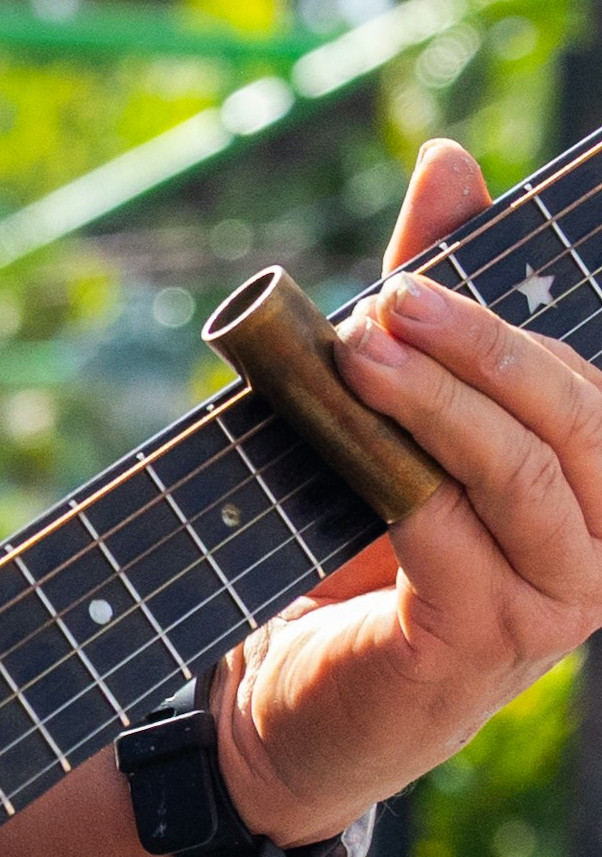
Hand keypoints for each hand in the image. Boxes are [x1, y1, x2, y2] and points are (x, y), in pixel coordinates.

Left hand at [219, 142, 601, 845]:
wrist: (286, 694)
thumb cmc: (354, 543)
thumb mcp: (397, 406)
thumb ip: (430, 299)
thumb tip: (450, 162)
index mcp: (595, 486)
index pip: (585, 382)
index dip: (510, 318)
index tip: (423, 262)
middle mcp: (599, 545)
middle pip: (574, 418)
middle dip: (483, 346)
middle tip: (391, 297)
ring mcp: (553, 604)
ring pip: (521, 474)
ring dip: (439, 402)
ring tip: (361, 347)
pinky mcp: (480, 644)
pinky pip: (454, 537)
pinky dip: (400, 475)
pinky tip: (350, 433)